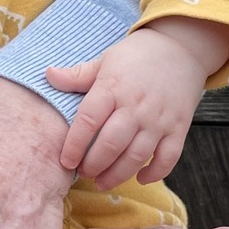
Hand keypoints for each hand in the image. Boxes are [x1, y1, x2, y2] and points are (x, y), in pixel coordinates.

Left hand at [48, 18, 228, 187]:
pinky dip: (155, 173)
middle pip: (110, 145)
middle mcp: (135, 106)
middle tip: (83, 173)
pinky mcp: (179, 127)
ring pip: (136, 156)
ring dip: (117, 174)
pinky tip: (141, 177)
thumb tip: (48, 75)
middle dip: (93, 165)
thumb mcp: (105, 60)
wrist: (180, 47)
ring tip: (102, 182)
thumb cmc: (137, 56)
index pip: (88, 121)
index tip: (65, 161)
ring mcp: (158, 119)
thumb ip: (78, 75)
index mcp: (112, 88)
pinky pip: (168, 158)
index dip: (74, 145)